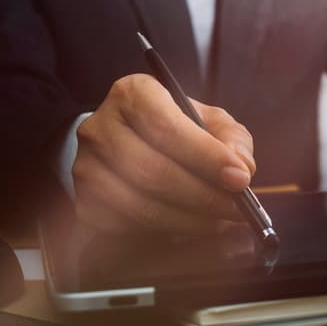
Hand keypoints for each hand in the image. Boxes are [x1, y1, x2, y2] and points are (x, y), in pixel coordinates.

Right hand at [72, 74, 254, 232]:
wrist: (125, 144)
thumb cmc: (172, 130)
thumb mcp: (206, 120)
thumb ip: (231, 137)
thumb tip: (242, 166)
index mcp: (133, 94)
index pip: (166, 127)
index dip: (206, 156)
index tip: (240, 179)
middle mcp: (101, 127)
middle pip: (153, 170)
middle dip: (203, 196)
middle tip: (237, 210)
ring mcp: (86, 166)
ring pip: (141, 205)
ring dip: (189, 220)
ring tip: (219, 221)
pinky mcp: (85, 202)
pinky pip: (129, 226)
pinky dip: (166, 231)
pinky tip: (190, 226)